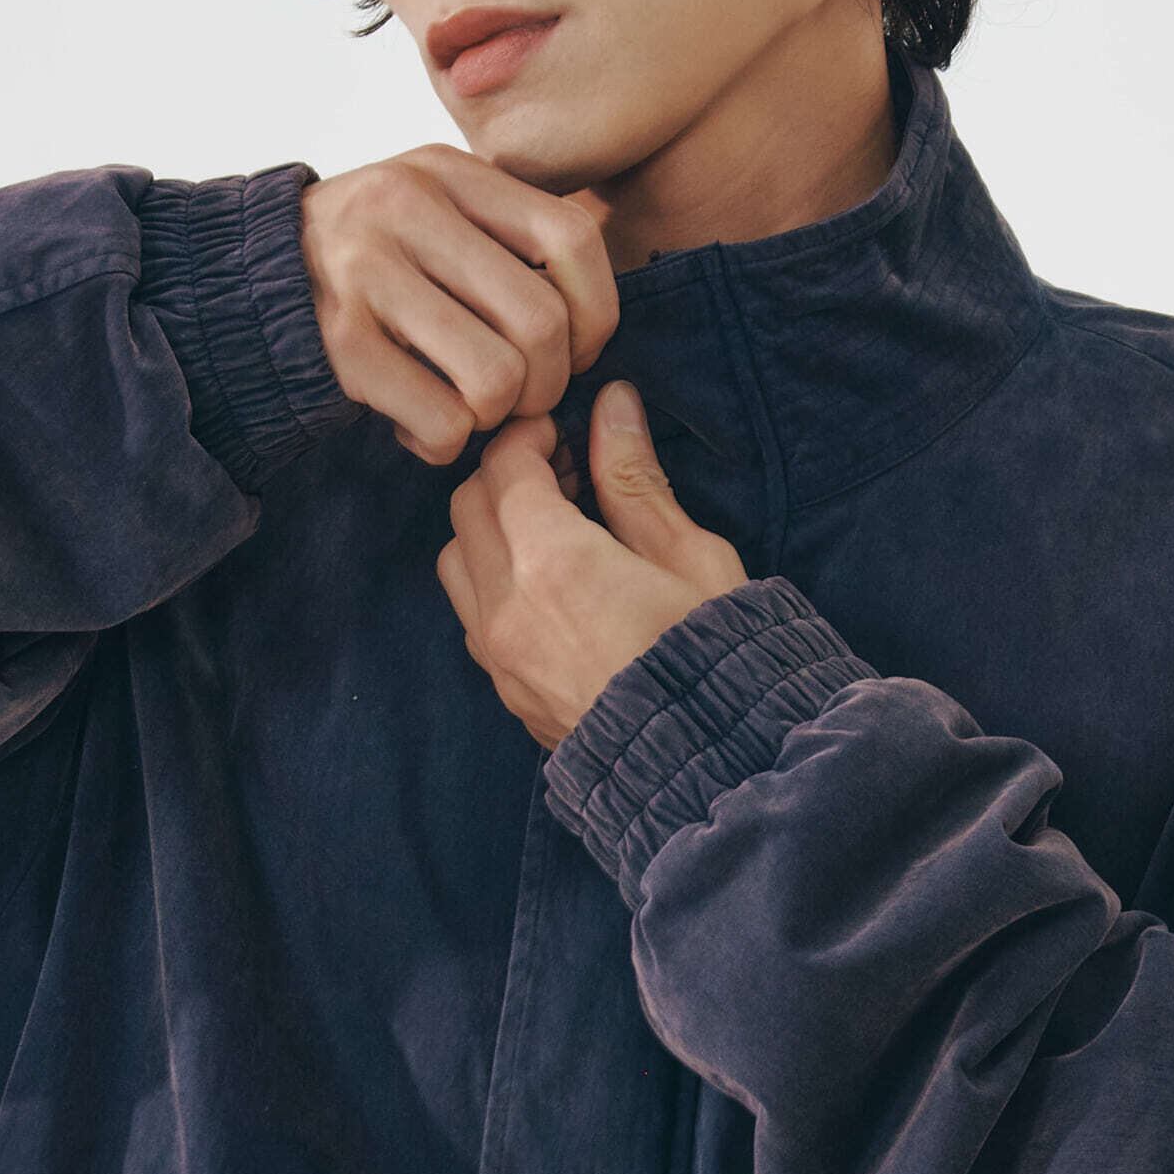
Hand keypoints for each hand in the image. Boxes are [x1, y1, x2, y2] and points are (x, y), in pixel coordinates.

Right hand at [297, 148, 618, 463]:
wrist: (240, 283)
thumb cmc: (366, 261)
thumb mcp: (430, 209)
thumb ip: (505, 234)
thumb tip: (593, 320)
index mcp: (447, 172)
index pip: (572, 237)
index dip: (595, 311)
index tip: (574, 347)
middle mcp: (406, 209)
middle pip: (541, 322)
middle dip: (546, 383)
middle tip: (520, 396)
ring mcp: (366, 276)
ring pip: (497, 380)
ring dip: (494, 418)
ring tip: (467, 408)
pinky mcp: (338, 346)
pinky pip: (442, 423)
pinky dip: (444, 445)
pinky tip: (419, 425)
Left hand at [437, 384, 747, 749]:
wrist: (711, 769)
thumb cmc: (716, 656)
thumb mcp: (691, 556)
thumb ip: (635, 480)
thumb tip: (612, 405)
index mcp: (553, 560)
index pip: (505, 466)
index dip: (529, 435)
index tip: (563, 429)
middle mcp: (507, 605)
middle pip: (467, 507)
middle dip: (506, 478)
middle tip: (563, 474)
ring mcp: (499, 654)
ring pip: (457, 562)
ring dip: (490, 531)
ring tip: (553, 532)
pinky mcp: (506, 691)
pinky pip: (473, 616)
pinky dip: (493, 582)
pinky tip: (549, 587)